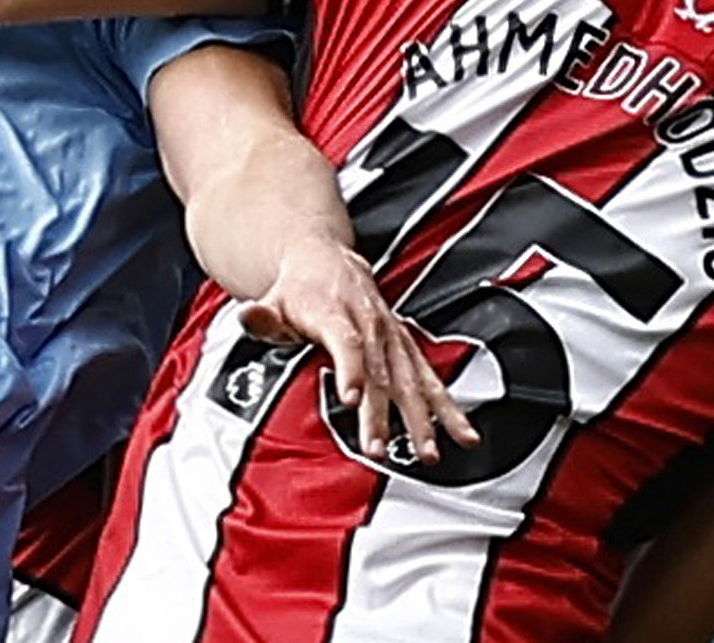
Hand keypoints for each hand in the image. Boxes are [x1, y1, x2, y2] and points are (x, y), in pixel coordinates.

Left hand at [238, 239, 476, 463]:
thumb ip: (262, 316)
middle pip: (380, 370)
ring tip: (429, 453)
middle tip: (379, 448)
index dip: (351, 368)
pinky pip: (431, 379)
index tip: (352, 398)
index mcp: (335, 311)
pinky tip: (464, 436)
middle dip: (382, 412)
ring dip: (421, 417)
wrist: (328, 260)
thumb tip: (249, 316)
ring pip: (410, 378)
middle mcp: (371, 323)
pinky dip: (449, 408)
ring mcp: (393, 336)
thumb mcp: (273, 299)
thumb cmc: (297, 290)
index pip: (346, 341)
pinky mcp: (406, 347)